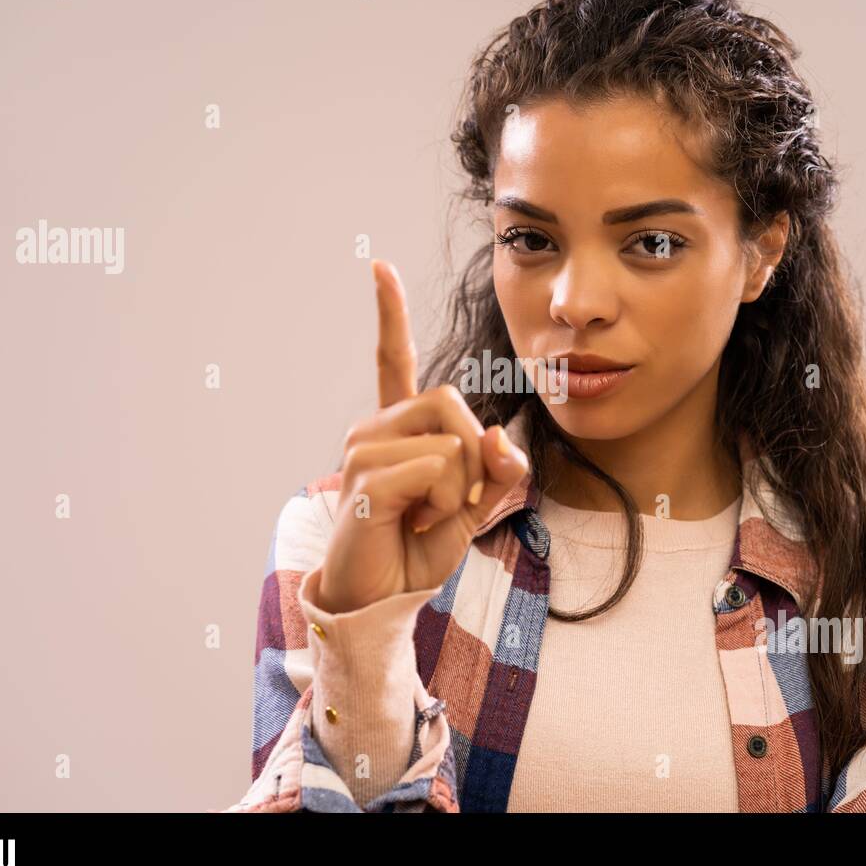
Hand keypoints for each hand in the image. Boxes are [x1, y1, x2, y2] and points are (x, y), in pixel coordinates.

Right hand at [317, 259, 528, 613]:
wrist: (381, 599)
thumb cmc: (418, 549)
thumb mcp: (474, 505)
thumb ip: (497, 470)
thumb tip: (501, 438)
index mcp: (398, 428)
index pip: (394, 359)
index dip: (390, 314)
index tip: (380, 267)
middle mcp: (374, 428)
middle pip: (452, 401)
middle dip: (476, 456)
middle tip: (452, 501)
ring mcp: (364, 449)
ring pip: (450, 441)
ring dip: (459, 489)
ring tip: (425, 516)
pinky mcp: (365, 478)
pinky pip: (435, 470)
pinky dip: (443, 504)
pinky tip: (413, 524)